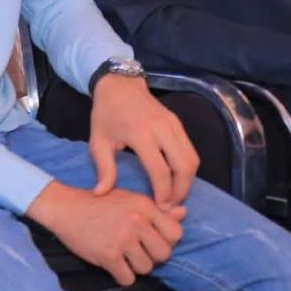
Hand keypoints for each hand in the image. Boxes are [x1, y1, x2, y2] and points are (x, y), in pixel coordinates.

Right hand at [27, 181, 185, 286]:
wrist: (64, 207)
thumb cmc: (98, 203)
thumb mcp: (129, 199)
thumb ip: (157, 210)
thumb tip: (184, 214)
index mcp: (144, 206)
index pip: (176, 233)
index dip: (166, 240)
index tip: (151, 238)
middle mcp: (136, 221)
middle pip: (164, 255)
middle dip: (152, 256)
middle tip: (136, 249)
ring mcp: (122, 239)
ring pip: (146, 269)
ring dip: (135, 266)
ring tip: (122, 255)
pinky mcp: (108, 255)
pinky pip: (127, 279)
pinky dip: (121, 275)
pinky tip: (112, 263)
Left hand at [90, 73, 198, 208]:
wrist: (119, 84)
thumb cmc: (106, 113)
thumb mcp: (98, 140)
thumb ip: (103, 167)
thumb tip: (101, 193)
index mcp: (140, 133)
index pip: (160, 169)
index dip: (164, 192)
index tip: (161, 206)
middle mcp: (162, 129)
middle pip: (184, 166)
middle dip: (181, 190)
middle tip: (172, 204)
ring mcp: (174, 125)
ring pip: (192, 159)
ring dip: (188, 180)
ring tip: (175, 195)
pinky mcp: (179, 123)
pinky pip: (191, 150)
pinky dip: (188, 168)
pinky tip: (177, 178)